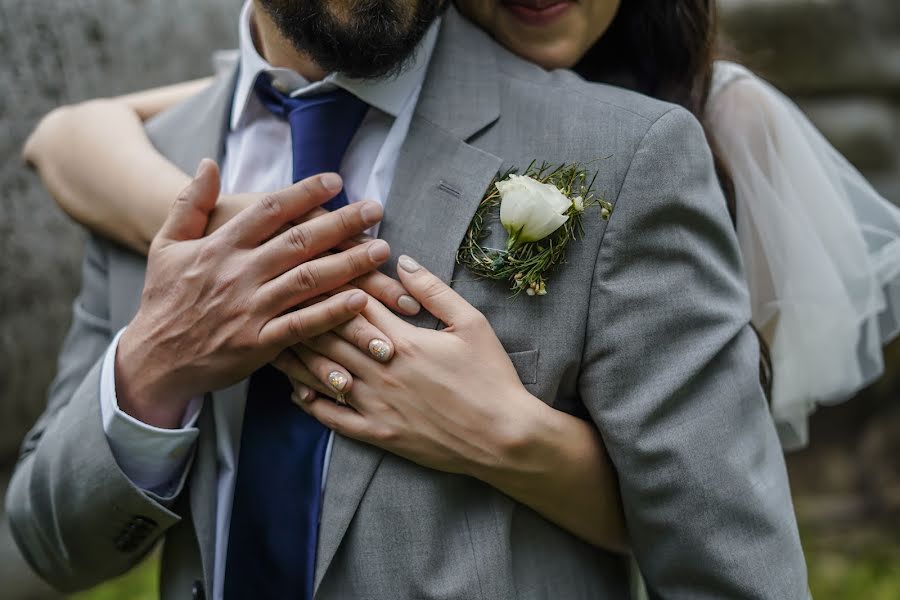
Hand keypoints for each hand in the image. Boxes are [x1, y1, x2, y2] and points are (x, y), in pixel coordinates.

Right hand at [116, 160, 389, 427]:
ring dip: (349, 264)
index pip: (269, 210)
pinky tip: (361, 300)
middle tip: (376, 208)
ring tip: (381, 249)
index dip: (305, 193)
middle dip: (341, 223)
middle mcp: (237, 274)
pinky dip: (332, 312)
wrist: (152, 359)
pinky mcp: (258, 344)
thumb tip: (208, 162)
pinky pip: (302, 326)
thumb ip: (190, 204)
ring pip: (307, 280)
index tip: (336, 180)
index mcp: (219, 246)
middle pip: (298, 241)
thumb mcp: (166, 245)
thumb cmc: (164, 299)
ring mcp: (249, 309)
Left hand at [277, 255, 547, 475]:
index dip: (328, 285)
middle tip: (275, 299)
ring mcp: (376, 404)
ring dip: (296, 357)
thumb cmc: (491, 377)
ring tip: (272, 341)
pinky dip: (311, 404)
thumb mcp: (471, 323)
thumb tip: (402, 261)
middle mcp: (380, 370)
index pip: (353, 304)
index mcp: (403, 340)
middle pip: (329, 336)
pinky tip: (295, 392)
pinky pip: (334, 418)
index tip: (309, 269)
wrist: (502, 437)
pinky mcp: (378, 433)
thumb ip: (433, 291)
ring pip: (323, 376)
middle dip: (301, 315)